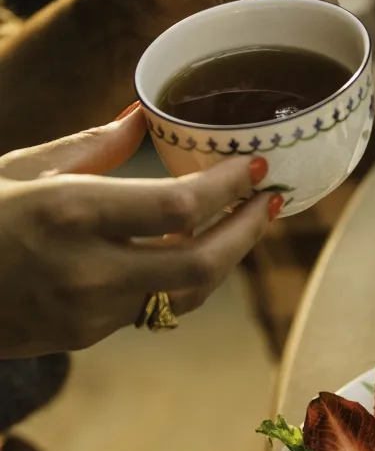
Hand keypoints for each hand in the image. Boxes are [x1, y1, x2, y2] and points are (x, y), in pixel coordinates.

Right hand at [0, 106, 279, 357]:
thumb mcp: (20, 167)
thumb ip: (91, 147)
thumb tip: (144, 114)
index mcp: (68, 214)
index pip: (181, 208)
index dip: (231, 190)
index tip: (259, 168)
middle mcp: (88, 269)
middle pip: (203, 263)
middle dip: (249, 232)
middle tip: (273, 201)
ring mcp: (91, 312)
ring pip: (189, 292)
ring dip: (227, 258)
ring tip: (249, 223)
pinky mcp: (88, 336)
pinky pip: (158, 307)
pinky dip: (188, 278)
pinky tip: (201, 249)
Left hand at [79, 0, 331, 48]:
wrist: (121, 17)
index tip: (285, 32)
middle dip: (310, 25)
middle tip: (282, 57)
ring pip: (319, 19)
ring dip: (306, 43)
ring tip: (280, 68)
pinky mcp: (274, 21)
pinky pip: (304, 37)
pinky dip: (299, 55)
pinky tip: (283, 75)